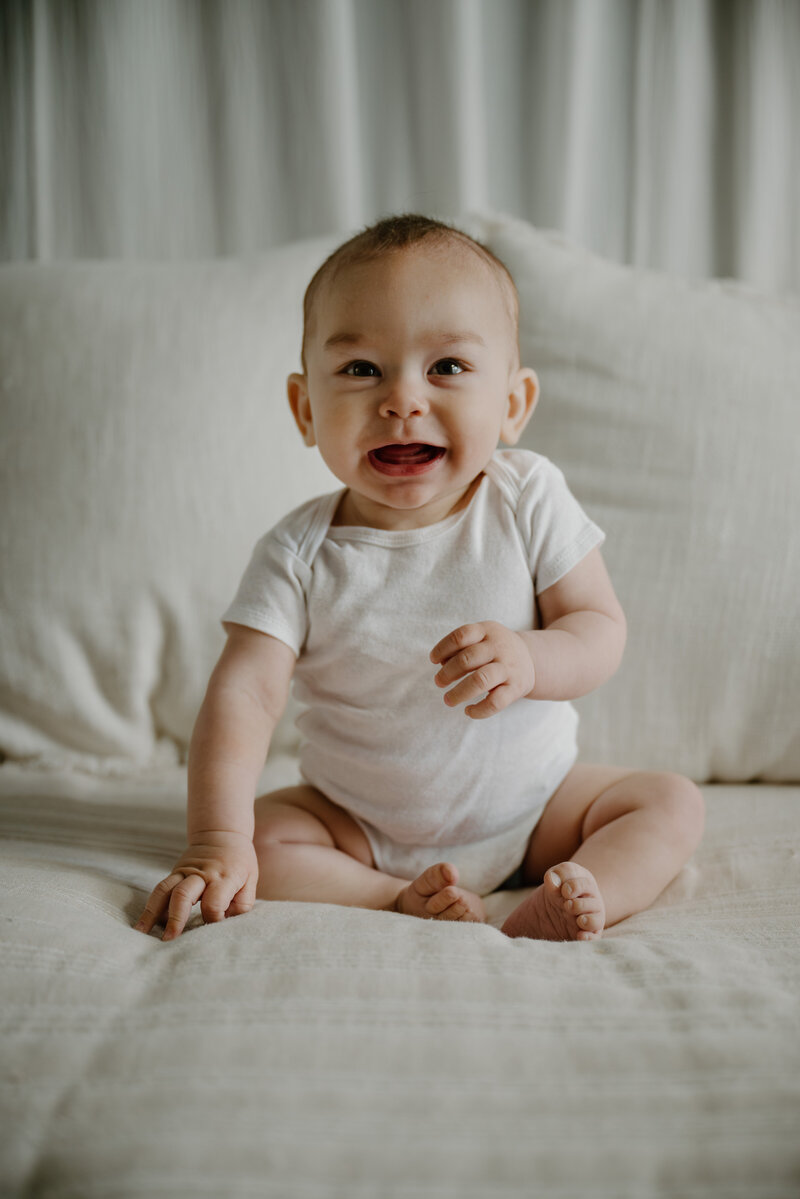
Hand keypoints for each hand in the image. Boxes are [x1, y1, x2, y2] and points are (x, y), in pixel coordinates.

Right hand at [134, 831, 258, 940]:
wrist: (222, 833)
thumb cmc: (239, 862)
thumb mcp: (250, 880)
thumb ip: (241, 905)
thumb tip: (225, 925)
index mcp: (224, 877)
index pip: (214, 903)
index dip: (213, 919)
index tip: (214, 931)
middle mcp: (202, 874)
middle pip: (183, 895)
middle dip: (175, 919)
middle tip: (168, 941)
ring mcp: (185, 872)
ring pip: (165, 890)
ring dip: (152, 912)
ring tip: (142, 932)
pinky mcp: (175, 872)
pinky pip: (160, 889)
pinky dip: (151, 906)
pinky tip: (144, 923)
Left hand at [430, 621, 535, 719]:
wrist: (533, 659)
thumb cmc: (496, 650)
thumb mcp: (483, 638)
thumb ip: (462, 648)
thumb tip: (441, 665)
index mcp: (488, 630)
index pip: (461, 636)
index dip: (443, 648)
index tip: (433, 660)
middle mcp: (499, 647)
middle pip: (467, 659)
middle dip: (448, 673)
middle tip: (438, 682)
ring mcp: (508, 668)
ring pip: (480, 680)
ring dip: (459, 692)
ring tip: (448, 700)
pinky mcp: (516, 687)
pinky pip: (495, 702)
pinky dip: (479, 710)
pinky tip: (468, 711)